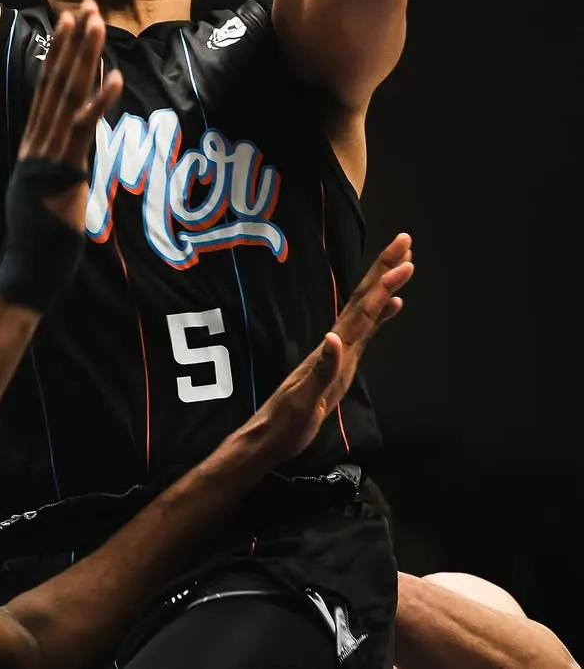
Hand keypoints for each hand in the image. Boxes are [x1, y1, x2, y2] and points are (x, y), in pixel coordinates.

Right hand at [16, 0, 122, 231]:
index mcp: (33, 144)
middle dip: (73, 41)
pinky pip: (83, 130)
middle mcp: (37, 141)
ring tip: (97, 23)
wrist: (25, 270)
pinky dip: (98, 101)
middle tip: (86, 5)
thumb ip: (57, 165)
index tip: (69, 21)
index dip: (58, 52)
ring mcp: (48, 154)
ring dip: (84, 57)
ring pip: (67, 95)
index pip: (46, 87)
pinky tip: (115, 77)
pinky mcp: (63, 171)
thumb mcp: (44, 191)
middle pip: (55, 81)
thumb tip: (72, 149)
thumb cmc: (38, 239)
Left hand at [250, 232, 414, 462]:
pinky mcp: (341, 364)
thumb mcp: (305, 401)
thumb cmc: (288, 422)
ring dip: (385, 286)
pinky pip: (366, 331)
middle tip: (406, 242)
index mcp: (335, 350)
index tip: (404, 261)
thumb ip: (322, 371)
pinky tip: (391, 306)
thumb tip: (335, 338)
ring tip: (405, 264)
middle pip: (364, 299)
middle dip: (384, 270)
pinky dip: (380, 314)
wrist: (272, 435)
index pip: (363, 310)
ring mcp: (340, 353)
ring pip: (366, 310)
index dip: (384, 285)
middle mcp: (339, 344)